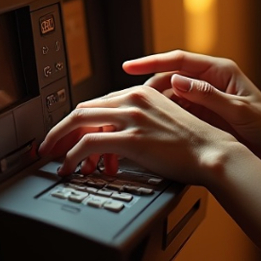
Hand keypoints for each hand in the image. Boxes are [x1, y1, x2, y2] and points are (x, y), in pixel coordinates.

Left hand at [37, 84, 235, 183]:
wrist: (212, 152)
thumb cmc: (193, 143)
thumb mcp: (163, 121)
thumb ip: (139, 120)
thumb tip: (116, 135)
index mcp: (141, 93)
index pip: (97, 103)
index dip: (76, 121)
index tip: (66, 135)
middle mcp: (134, 100)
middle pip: (82, 109)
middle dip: (59, 130)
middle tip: (49, 146)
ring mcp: (132, 117)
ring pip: (79, 122)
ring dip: (60, 142)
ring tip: (54, 159)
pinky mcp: (132, 137)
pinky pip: (88, 143)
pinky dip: (72, 156)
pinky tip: (69, 168)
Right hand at [125, 50, 260, 170]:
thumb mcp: (239, 110)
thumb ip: (208, 96)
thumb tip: (177, 80)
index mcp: (220, 71)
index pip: (180, 60)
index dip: (152, 62)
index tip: (128, 66)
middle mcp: (210, 81)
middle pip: (170, 78)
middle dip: (147, 87)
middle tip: (124, 101)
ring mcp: (205, 99)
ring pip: (170, 97)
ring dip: (152, 105)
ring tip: (130, 115)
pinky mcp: (204, 116)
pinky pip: (177, 113)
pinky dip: (162, 118)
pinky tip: (147, 127)